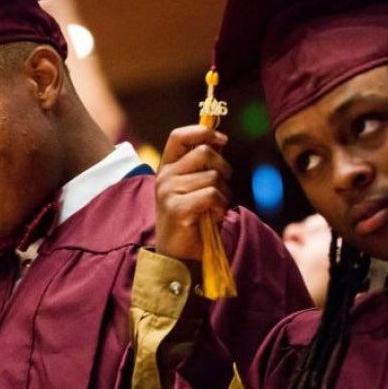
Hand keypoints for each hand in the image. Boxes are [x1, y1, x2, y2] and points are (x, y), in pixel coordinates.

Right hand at [154, 124, 230, 260]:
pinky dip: (221, 207)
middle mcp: (164, 177)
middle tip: (222, 187)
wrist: (178, 257)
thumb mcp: (194, 188)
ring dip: (224, 194)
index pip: (179, 135)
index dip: (203, 131)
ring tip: (214, 209)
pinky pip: (212, 195)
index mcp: (166, 168)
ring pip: (213, 177)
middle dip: (223, 168)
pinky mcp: (177, 208)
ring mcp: (168, 191)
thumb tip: (219, 140)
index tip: (222, 139)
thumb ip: (202, 166)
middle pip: (204, 153)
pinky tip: (213, 217)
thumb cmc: (193, 221)